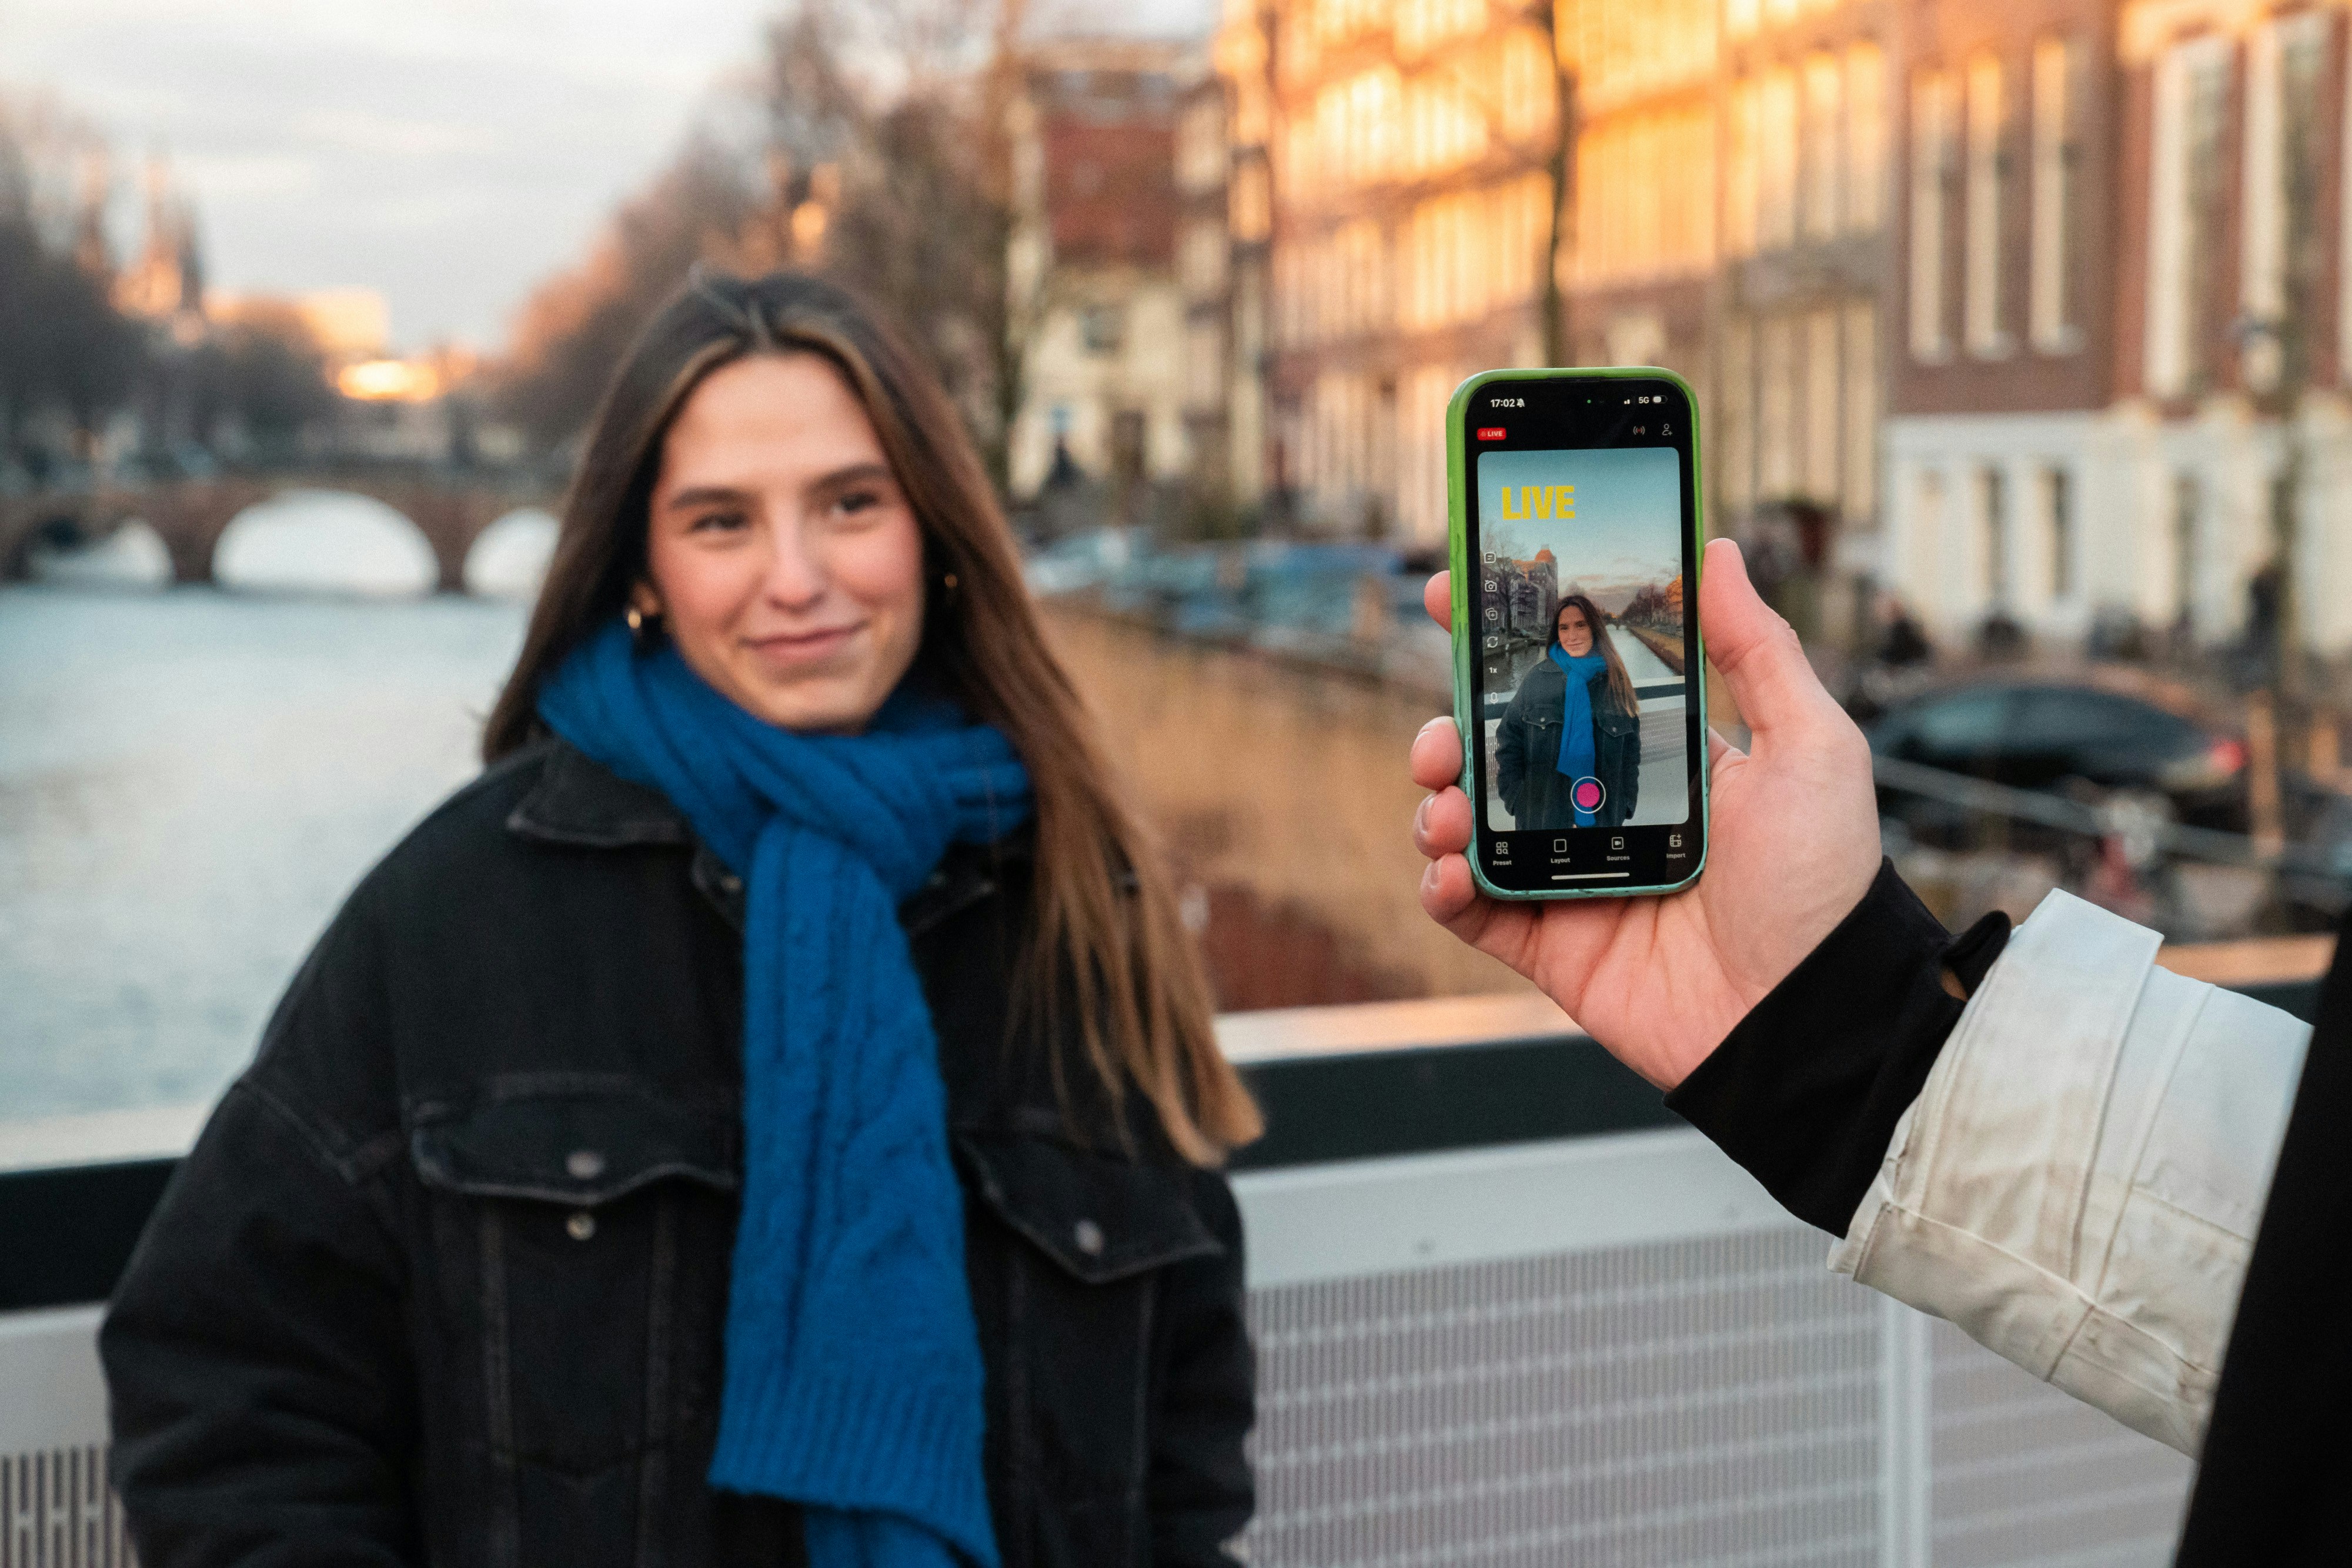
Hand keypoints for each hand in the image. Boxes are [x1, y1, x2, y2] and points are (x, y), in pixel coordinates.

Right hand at [1410, 538, 1880, 1089]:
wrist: (1812, 1015)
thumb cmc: (1824, 886)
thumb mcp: (1812, 747)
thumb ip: (1758, 650)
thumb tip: (1717, 552)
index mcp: (1658, 756)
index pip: (1567, 682)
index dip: (1508, 639)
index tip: (1458, 593)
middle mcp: (1605, 810)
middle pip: (1498, 749)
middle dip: (1451, 726)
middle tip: (1444, 731)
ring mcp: (1571, 877)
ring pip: (1469, 822)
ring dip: (1437, 801)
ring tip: (1446, 807)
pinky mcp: (1550, 946)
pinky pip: (1470, 909)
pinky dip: (1441, 885)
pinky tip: (1449, 869)